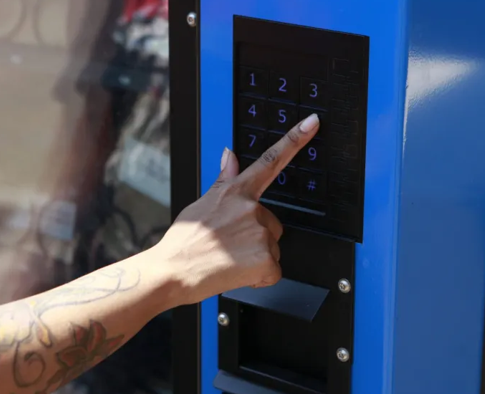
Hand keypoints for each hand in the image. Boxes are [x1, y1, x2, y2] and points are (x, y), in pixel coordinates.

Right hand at [155, 114, 320, 305]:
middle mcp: (251, 208)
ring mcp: (260, 233)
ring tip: (229, 260)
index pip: (270, 160)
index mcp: (236, 191)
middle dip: (257, 237)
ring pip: (272, 248)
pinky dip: (259, 277)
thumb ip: (224, 180)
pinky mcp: (265, 259)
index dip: (295, 139)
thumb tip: (229, 155)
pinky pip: (273, 271)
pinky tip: (238, 273)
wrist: (172, 271)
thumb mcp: (202, 203)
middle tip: (230, 247)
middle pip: (272, 224)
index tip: (312, 123)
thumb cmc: (184, 241)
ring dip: (257, 257)